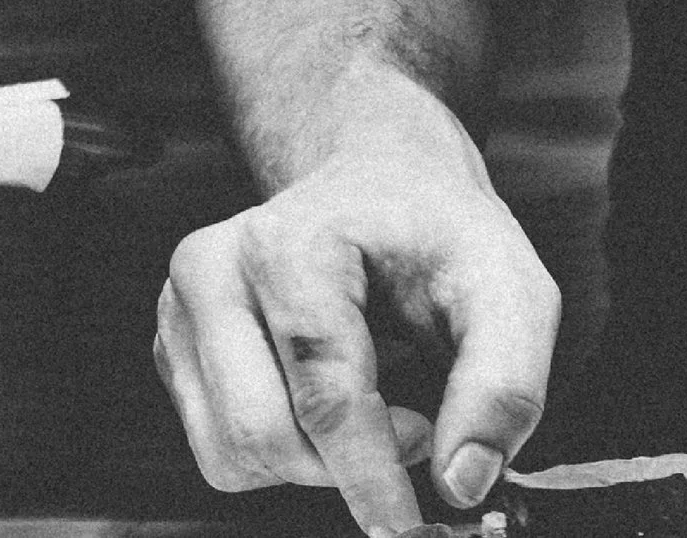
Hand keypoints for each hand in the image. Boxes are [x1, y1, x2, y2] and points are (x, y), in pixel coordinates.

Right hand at [153, 63, 558, 536]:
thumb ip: (503, 382)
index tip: (412, 525)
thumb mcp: (509, 286)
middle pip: (266, 436)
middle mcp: (214, 268)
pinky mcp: (177, 349)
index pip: (325, 395)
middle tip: (416, 429)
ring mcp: (182, 309)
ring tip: (375, 405)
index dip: (374, 476)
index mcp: (292, 243)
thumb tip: (464, 480)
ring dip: (316, 463)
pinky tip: (327, 401)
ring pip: (234, 456)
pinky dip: (286, 451)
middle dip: (349, 466)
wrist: (379, 183)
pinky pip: (221, 450)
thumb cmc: (438, 231)